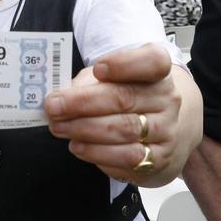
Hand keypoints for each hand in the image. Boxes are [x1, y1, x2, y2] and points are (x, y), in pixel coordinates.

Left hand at [45, 44, 184, 184]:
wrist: (161, 130)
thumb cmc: (127, 97)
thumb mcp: (111, 80)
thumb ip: (88, 82)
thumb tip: (60, 97)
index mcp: (158, 72)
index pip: (153, 61)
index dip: (125, 64)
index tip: (98, 69)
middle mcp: (167, 99)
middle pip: (125, 98)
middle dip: (82, 103)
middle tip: (53, 106)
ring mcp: (166, 131)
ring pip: (124, 130)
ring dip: (84, 129)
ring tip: (59, 127)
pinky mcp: (159, 159)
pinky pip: (127, 158)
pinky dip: (97, 153)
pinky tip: (78, 146)